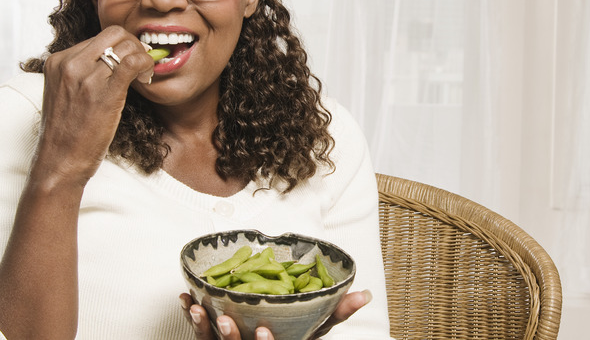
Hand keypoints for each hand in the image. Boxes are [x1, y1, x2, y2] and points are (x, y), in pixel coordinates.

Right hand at [34, 25, 153, 188]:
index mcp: (58, 60)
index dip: (122, 47)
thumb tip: (113, 60)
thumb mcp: (66, 92)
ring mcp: (85, 75)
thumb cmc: (68, 131)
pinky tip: (146, 79)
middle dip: (135, 45)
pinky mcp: (104, 91)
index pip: (100, 37)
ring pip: (127, 46)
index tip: (131, 62)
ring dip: (143, 57)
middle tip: (142, 65)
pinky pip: (133, 61)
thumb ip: (83, 73)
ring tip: (143, 76)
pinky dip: (147, 64)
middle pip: (115, 34)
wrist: (61, 159)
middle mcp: (69, 63)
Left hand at [180, 290, 371, 339]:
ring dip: (204, 326)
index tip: (263, 330)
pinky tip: (186, 299)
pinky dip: (192, 316)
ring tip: (201, 307)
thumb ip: (338, 312)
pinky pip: (199, 334)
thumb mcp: (316, 331)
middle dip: (231, 336)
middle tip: (224, 317)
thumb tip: (364, 293)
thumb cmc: (293, 338)